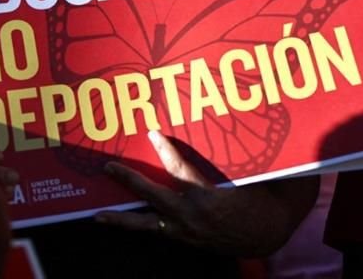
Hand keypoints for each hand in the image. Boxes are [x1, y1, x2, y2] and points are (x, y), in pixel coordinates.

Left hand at [94, 130, 318, 256]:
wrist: (264, 235)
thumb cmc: (257, 198)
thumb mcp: (247, 176)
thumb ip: (230, 156)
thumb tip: (224, 122)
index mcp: (209, 198)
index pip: (181, 171)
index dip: (165, 151)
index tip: (152, 132)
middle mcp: (192, 217)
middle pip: (153, 196)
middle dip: (130, 181)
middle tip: (108, 168)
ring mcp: (185, 232)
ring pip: (147, 225)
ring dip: (121, 219)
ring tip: (98, 215)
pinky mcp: (183, 240)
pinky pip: (154, 232)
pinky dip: (137, 226)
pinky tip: (117, 221)